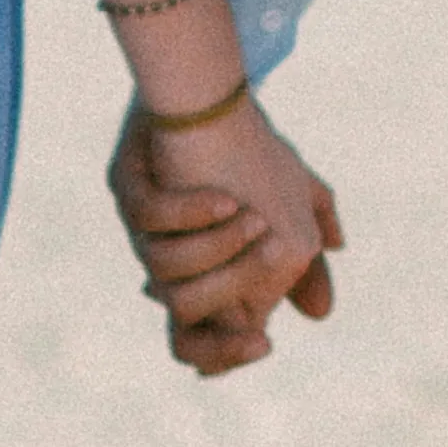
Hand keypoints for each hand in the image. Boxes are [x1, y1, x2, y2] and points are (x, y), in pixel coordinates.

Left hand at [108, 95, 344, 375]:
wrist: (206, 93)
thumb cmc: (248, 159)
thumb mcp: (292, 212)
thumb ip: (306, 264)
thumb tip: (319, 314)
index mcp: (203, 276)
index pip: (201, 339)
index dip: (225, 354)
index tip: (266, 344)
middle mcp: (167, 260)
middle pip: (179, 320)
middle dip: (218, 332)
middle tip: (262, 326)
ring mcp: (143, 227)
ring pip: (165, 270)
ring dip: (217, 249)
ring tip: (252, 218)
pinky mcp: (128, 187)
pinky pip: (150, 215)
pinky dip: (189, 210)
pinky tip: (225, 198)